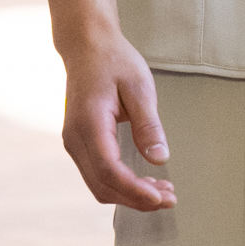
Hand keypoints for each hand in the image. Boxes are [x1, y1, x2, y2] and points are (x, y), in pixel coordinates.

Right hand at [59, 27, 174, 212]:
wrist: (86, 47)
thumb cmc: (114, 62)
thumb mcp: (139, 87)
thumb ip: (148, 125)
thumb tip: (160, 159)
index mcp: (88, 123)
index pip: (109, 170)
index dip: (134, 190)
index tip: (161, 198)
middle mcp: (75, 138)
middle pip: (103, 185)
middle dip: (137, 198)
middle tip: (171, 198)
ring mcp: (74, 143)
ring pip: (99, 185)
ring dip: (130, 195)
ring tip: (163, 192)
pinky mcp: (80, 144)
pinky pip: (97, 174)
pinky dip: (121, 185)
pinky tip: (145, 182)